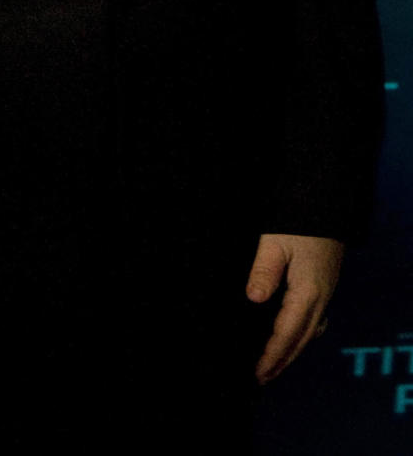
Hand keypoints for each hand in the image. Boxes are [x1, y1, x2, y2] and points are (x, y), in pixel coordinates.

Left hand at [246, 233, 343, 383]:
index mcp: (308, 292)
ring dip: (292, 351)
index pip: (287, 333)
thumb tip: (254, 299)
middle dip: (281, 361)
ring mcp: (325, 292)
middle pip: (300, 339)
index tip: (258, 373)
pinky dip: (302, 334)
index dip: (272, 355)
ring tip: (274, 365)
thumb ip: (264, 270)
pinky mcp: (324, 284)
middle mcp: (320, 298)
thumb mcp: (275, 241)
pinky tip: (293, 336)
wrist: (327, 202)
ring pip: (309, 332)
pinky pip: (315, 320)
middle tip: (262, 379)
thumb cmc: (300, 219)